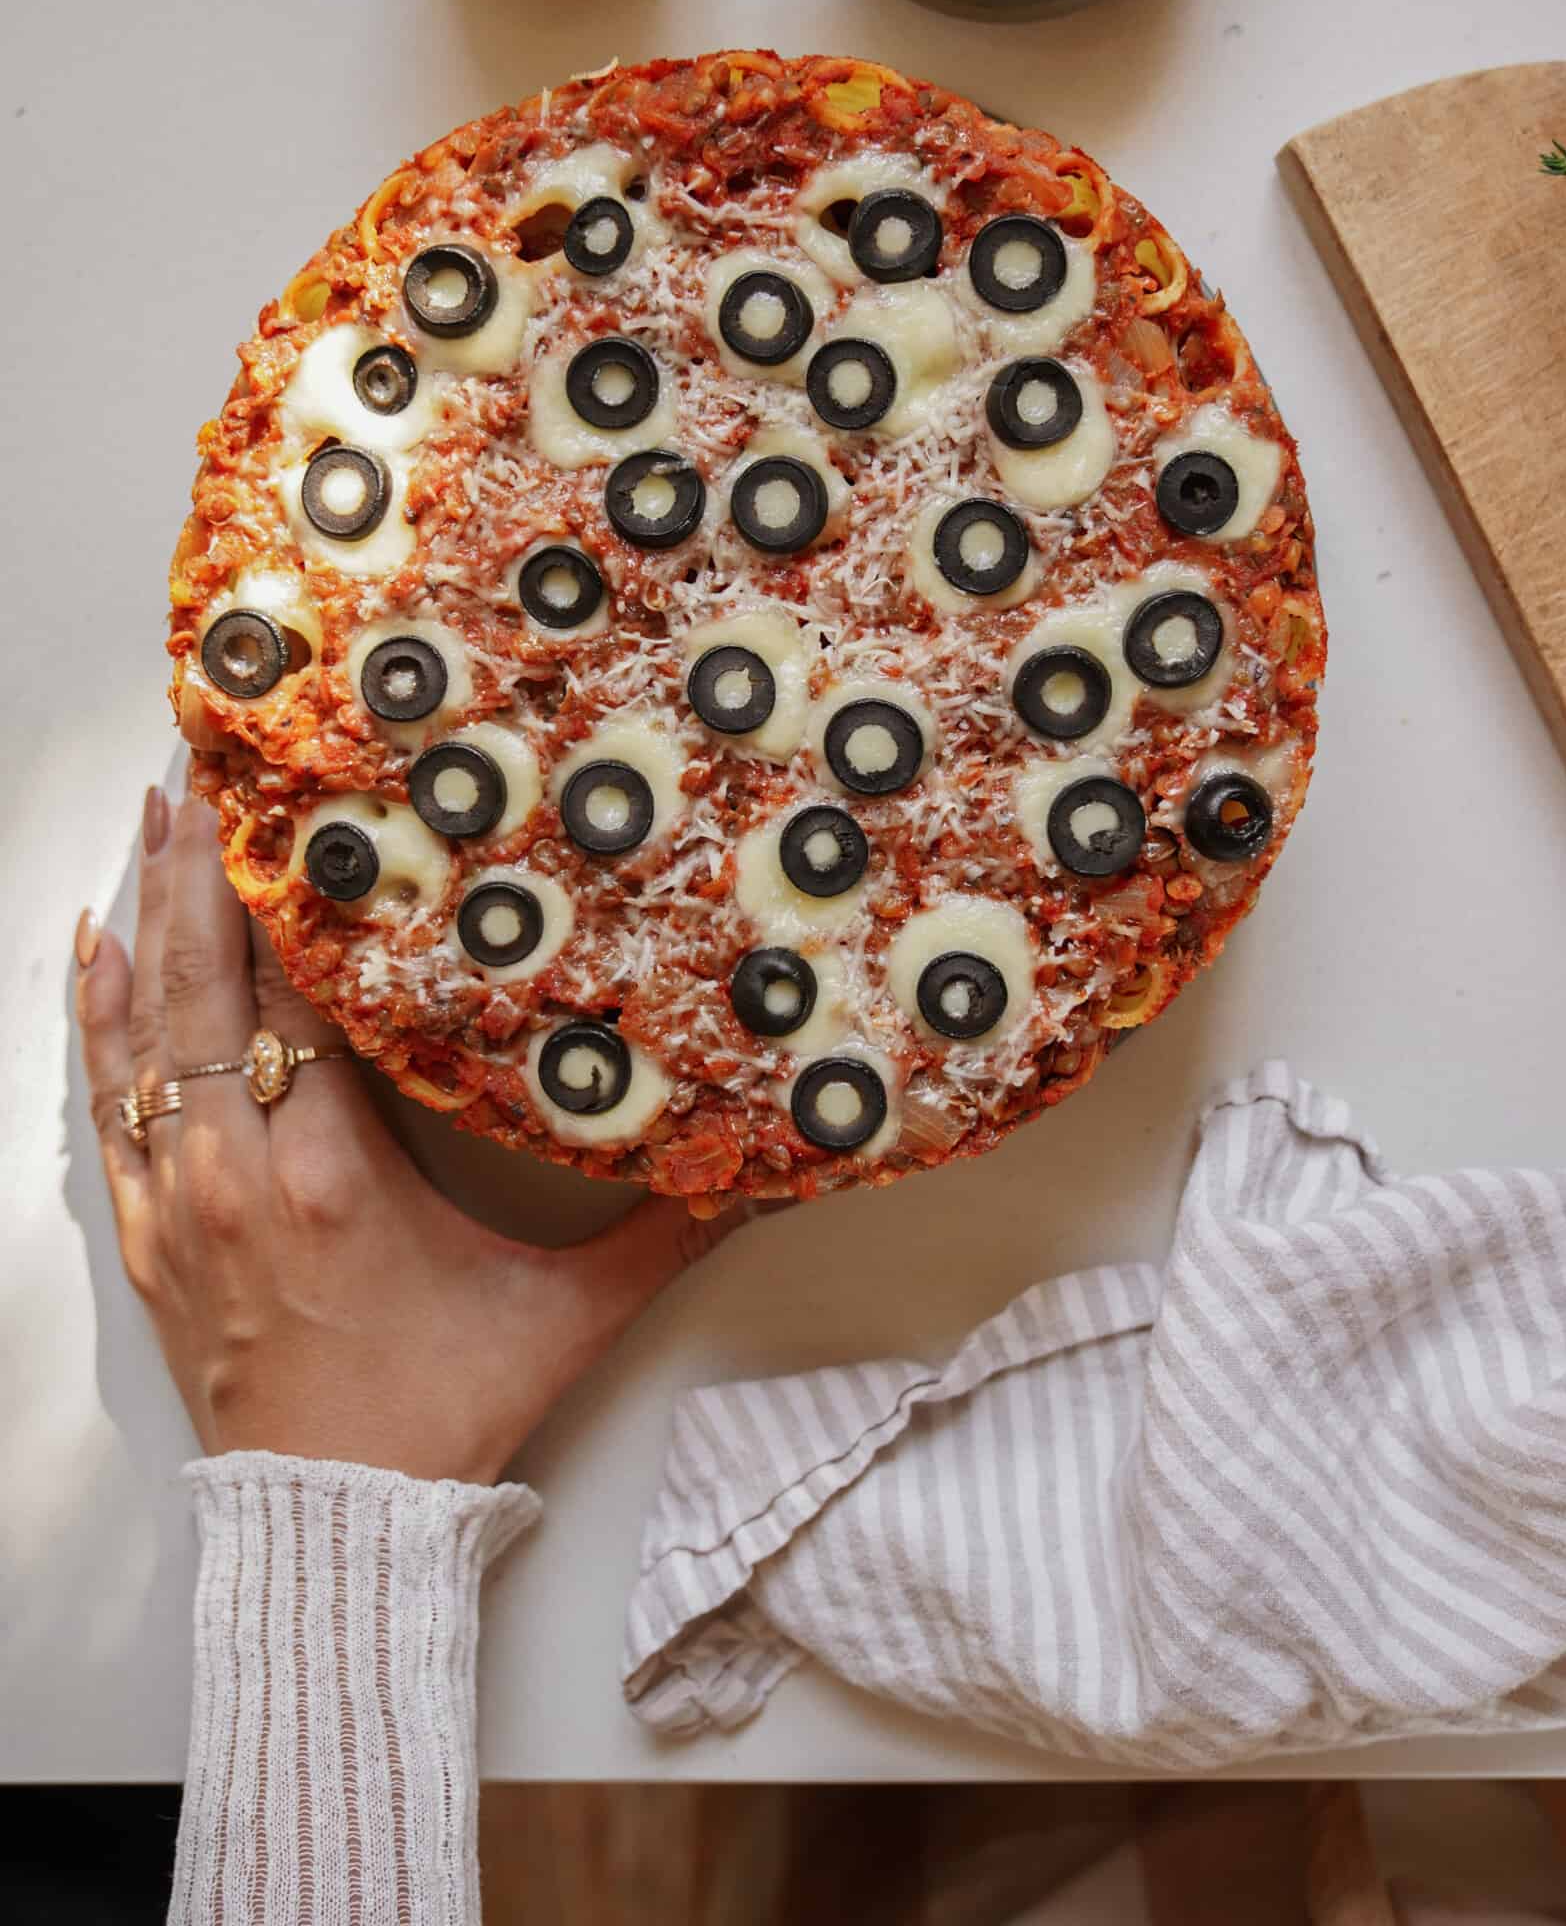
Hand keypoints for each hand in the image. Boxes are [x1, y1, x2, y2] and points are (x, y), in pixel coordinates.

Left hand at [75, 789, 749, 1483]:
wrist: (332, 1526)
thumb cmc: (440, 1412)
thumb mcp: (565, 1318)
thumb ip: (665, 1233)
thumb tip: (761, 1165)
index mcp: (334, 1172)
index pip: (299, 994)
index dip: (294, 889)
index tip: (305, 796)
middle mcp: (240, 1169)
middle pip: (205, 979)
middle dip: (206, 856)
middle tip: (213, 749)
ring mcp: (181, 1199)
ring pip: (145, 1023)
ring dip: (148, 908)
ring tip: (159, 805)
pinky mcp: (149, 1233)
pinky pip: (105, 1095)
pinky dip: (99, 1009)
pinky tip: (95, 939)